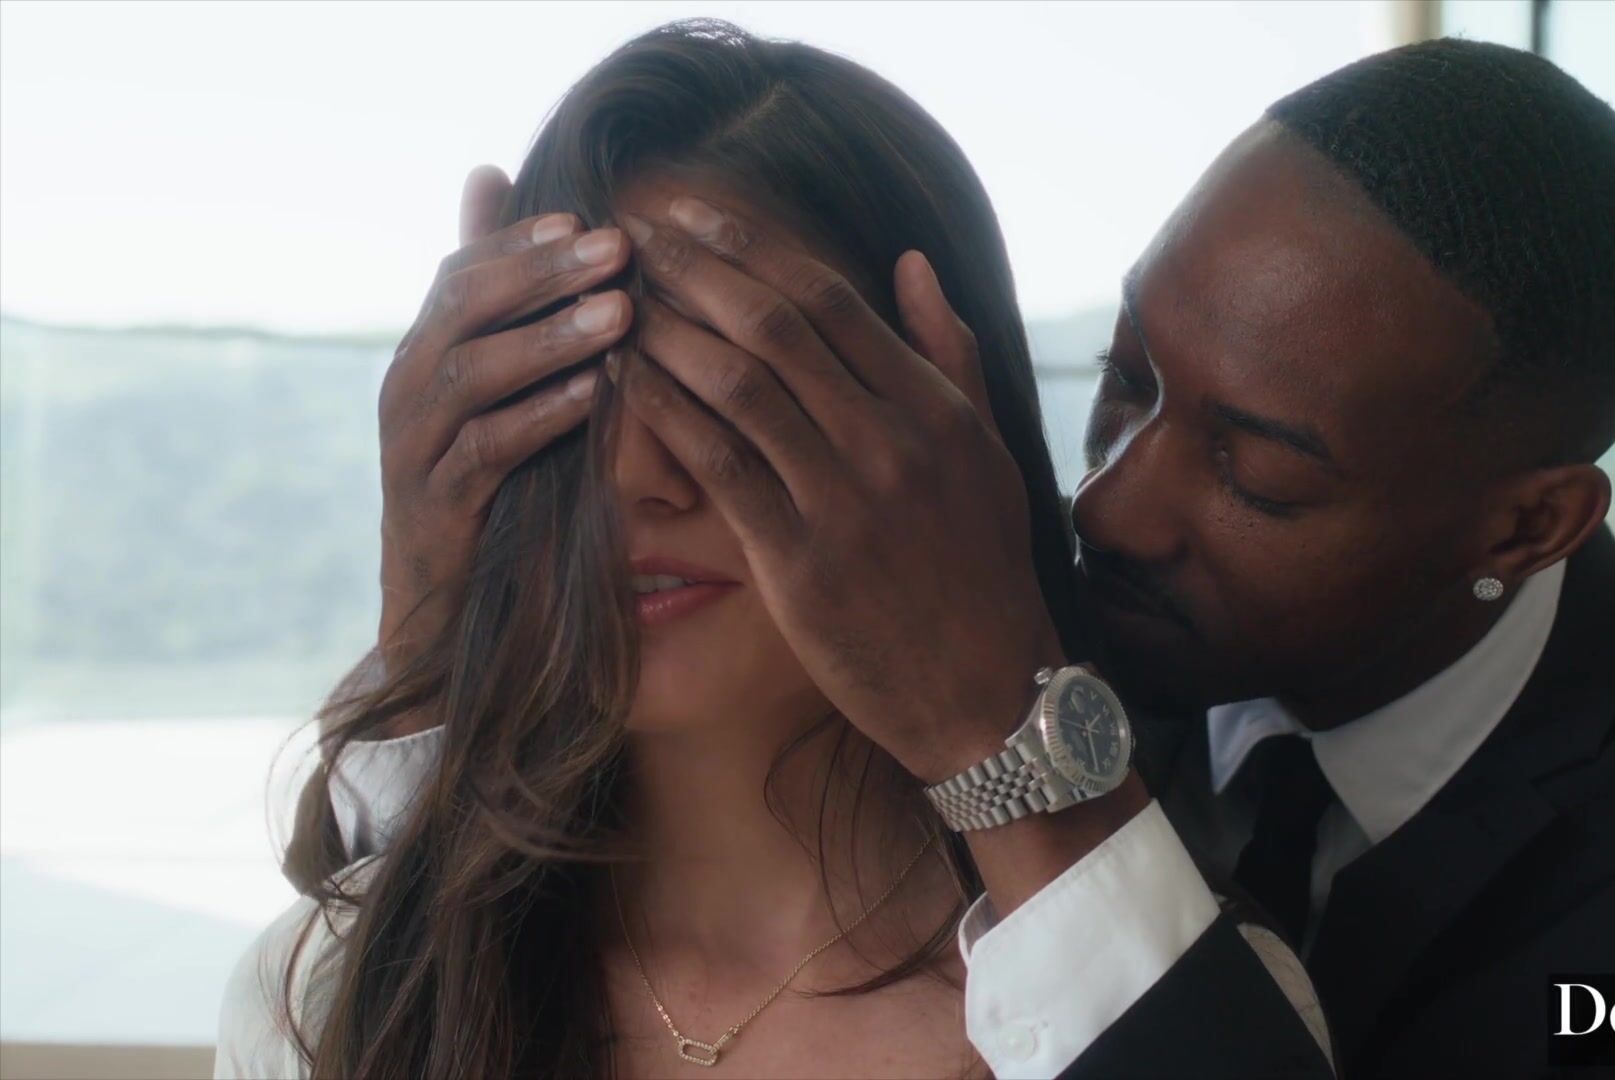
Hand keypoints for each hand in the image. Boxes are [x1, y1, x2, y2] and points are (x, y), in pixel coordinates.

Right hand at [376, 165, 633, 668]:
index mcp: (422, 354)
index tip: (590, 217)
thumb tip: (490, 177)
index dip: (521, 243)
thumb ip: (504, 303)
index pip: (463, 272)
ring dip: (548, 339)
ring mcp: (412, 449)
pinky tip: (593, 394)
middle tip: (616, 248)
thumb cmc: (487, 488)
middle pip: (463, 308)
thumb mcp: (501, 393)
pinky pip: (484, 451)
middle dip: (542, 274)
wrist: (446, 612)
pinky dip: (539, 417)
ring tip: (618, 314)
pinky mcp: (435, 507)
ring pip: (470, 374)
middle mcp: (406, 390)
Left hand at [612, 197, 1064, 782]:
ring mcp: (845, 503)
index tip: (693, 217)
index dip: (751, 248)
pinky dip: (666, 414)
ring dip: (667, 333)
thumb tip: (910, 260)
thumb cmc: (984, 568)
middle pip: (775, 327)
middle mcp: (891, 442)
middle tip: (634, 236)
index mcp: (934, 408)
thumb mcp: (988, 449)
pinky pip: (719, 468)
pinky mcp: (800, 565)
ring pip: (738, 387)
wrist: (988, 690)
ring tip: (615, 303)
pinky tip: (625, 382)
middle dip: (695, 271)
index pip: (830, 300)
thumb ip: (949, 351)